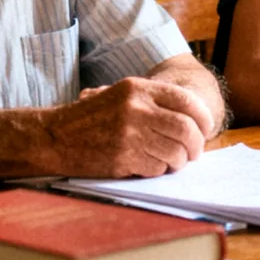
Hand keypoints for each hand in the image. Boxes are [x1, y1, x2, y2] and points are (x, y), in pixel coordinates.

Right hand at [38, 77, 213, 176]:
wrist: (54, 137)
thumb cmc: (90, 119)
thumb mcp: (120, 95)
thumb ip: (153, 101)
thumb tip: (194, 120)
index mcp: (137, 88)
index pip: (186, 100)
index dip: (203, 118)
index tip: (205, 129)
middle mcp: (136, 108)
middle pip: (186, 129)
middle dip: (196, 145)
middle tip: (194, 153)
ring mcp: (129, 134)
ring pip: (175, 152)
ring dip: (178, 161)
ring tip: (172, 162)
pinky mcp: (123, 158)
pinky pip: (157, 168)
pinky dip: (159, 170)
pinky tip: (149, 166)